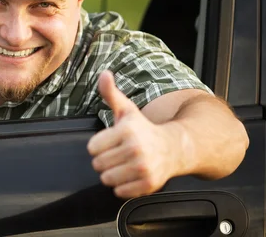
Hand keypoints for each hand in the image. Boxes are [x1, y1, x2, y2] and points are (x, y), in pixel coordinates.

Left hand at [87, 70, 177, 198]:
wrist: (173, 148)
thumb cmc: (143, 129)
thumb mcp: (126, 109)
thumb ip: (110, 93)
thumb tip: (104, 73)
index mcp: (127, 131)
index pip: (92, 148)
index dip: (99, 145)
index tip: (111, 141)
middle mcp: (136, 149)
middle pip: (98, 164)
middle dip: (104, 160)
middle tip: (118, 153)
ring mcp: (143, 168)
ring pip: (106, 179)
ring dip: (112, 173)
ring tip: (124, 164)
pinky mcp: (148, 184)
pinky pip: (119, 192)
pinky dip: (122, 186)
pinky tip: (131, 174)